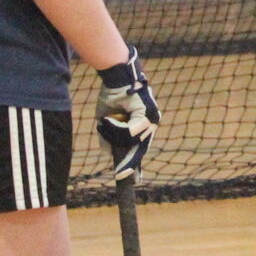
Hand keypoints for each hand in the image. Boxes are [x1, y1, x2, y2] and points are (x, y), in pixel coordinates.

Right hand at [96, 46, 160, 178]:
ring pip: (133, 140)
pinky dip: (117, 126)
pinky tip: (108, 118)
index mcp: (143, 126)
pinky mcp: (147, 111)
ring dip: (114, 135)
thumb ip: (108, 136)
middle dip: (129, 163)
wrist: (115, 74)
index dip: (136, 165)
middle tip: (120, 175)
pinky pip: (132, 129)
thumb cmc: (112, 95)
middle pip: (140, 150)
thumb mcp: (106, 120)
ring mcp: (152, 118)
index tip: (136, 181)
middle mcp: (151, 123)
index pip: (140, 150)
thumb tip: (107, 153)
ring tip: (103, 122)